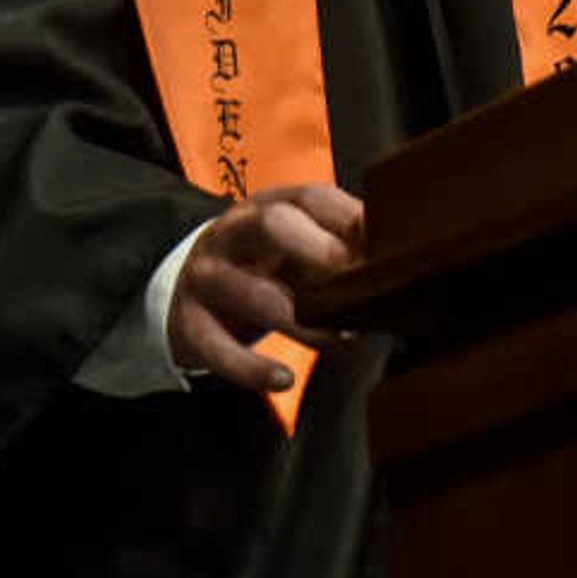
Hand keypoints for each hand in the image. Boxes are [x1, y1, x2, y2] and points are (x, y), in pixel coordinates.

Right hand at [166, 182, 364, 395]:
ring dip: (305, 323)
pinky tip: (284, 380)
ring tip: (343, 343)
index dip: (352, 221)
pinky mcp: (188, 322)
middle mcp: (233, 233)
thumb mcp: (290, 246)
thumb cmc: (257, 265)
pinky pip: (218, 348)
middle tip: (359, 290)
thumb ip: (334, 247)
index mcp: (266, 205)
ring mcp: (207, 276)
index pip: (312, 197)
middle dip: (322, 253)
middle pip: (275, 225)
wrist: (180, 287)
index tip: (385, 252)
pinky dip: (253, 368)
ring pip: (255, 294)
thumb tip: (395, 263)